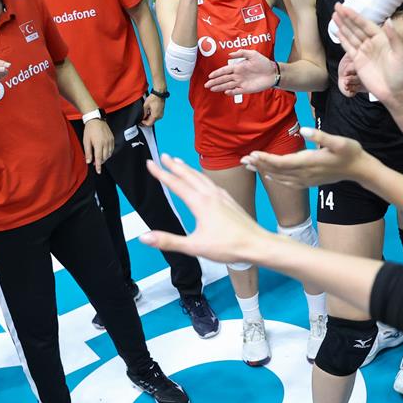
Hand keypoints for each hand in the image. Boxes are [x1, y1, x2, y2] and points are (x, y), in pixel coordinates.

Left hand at [81, 118, 112, 172]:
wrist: (96, 120)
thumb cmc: (89, 130)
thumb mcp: (86, 141)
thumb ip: (88, 152)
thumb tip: (88, 161)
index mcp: (98, 144)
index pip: (99, 158)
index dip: (98, 166)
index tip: (98, 171)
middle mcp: (106, 143)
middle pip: (104, 157)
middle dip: (100, 162)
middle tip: (95, 163)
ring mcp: (110, 141)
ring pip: (109, 154)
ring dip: (104, 158)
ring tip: (99, 158)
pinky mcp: (112, 138)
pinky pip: (112, 149)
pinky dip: (108, 153)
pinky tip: (104, 152)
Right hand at [139, 155, 266, 263]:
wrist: (257, 245)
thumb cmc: (229, 246)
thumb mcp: (194, 246)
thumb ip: (168, 241)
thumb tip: (144, 237)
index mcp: (200, 203)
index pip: (176, 184)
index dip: (161, 173)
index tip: (150, 164)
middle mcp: (211, 195)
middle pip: (189, 175)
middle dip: (174, 165)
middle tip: (163, 156)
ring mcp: (222, 196)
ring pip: (201, 177)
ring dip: (188, 169)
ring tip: (179, 162)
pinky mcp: (230, 200)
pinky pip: (212, 183)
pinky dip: (202, 177)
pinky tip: (204, 181)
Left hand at [140, 93, 164, 125]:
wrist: (159, 93)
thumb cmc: (153, 98)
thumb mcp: (145, 106)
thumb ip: (143, 113)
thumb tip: (142, 117)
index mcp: (155, 115)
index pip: (148, 124)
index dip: (143, 123)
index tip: (140, 121)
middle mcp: (159, 116)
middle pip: (151, 122)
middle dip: (145, 121)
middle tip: (141, 118)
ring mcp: (161, 114)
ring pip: (153, 120)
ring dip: (148, 118)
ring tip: (144, 114)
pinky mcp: (161, 112)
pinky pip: (156, 117)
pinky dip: (151, 116)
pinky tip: (148, 112)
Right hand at [204, 48, 277, 95]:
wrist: (272, 72)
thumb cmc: (263, 62)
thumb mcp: (252, 54)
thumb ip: (241, 53)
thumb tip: (230, 55)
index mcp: (238, 67)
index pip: (225, 70)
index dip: (217, 73)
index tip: (210, 76)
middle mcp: (237, 75)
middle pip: (223, 79)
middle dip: (215, 82)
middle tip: (206, 85)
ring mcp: (241, 82)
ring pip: (227, 85)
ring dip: (219, 87)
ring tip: (212, 89)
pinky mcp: (246, 89)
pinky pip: (236, 91)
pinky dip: (231, 92)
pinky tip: (225, 92)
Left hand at [241, 127, 369, 187]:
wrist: (360, 170)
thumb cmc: (350, 152)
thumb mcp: (339, 141)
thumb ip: (320, 136)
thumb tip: (304, 130)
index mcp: (309, 162)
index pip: (281, 162)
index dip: (265, 159)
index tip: (251, 154)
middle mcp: (305, 173)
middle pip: (276, 170)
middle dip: (259, 164)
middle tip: (242, 160)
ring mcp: (306, 180)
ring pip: (280, 177)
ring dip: (264, 171)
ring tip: (249, 166)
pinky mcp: (309, 182)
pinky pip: (287, 182)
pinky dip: (275, 178)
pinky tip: (268, 175)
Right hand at [334, 4, 402, 102]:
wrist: (394, 92)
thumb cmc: (401, 73)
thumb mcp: (401, 54)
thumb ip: (393, 37)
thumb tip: (388, 20)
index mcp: (382, 38)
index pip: (365, 24)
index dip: (355, 16)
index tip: (345, 8)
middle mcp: (371, 43)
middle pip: (356, 28)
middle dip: (346, 17)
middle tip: (336, 7)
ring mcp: (364, 52)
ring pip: (351, 35)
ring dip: (342, 26)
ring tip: (334, 16)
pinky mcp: (357, 61)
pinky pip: (348, 47)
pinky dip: (342, 39)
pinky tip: (337, 32)